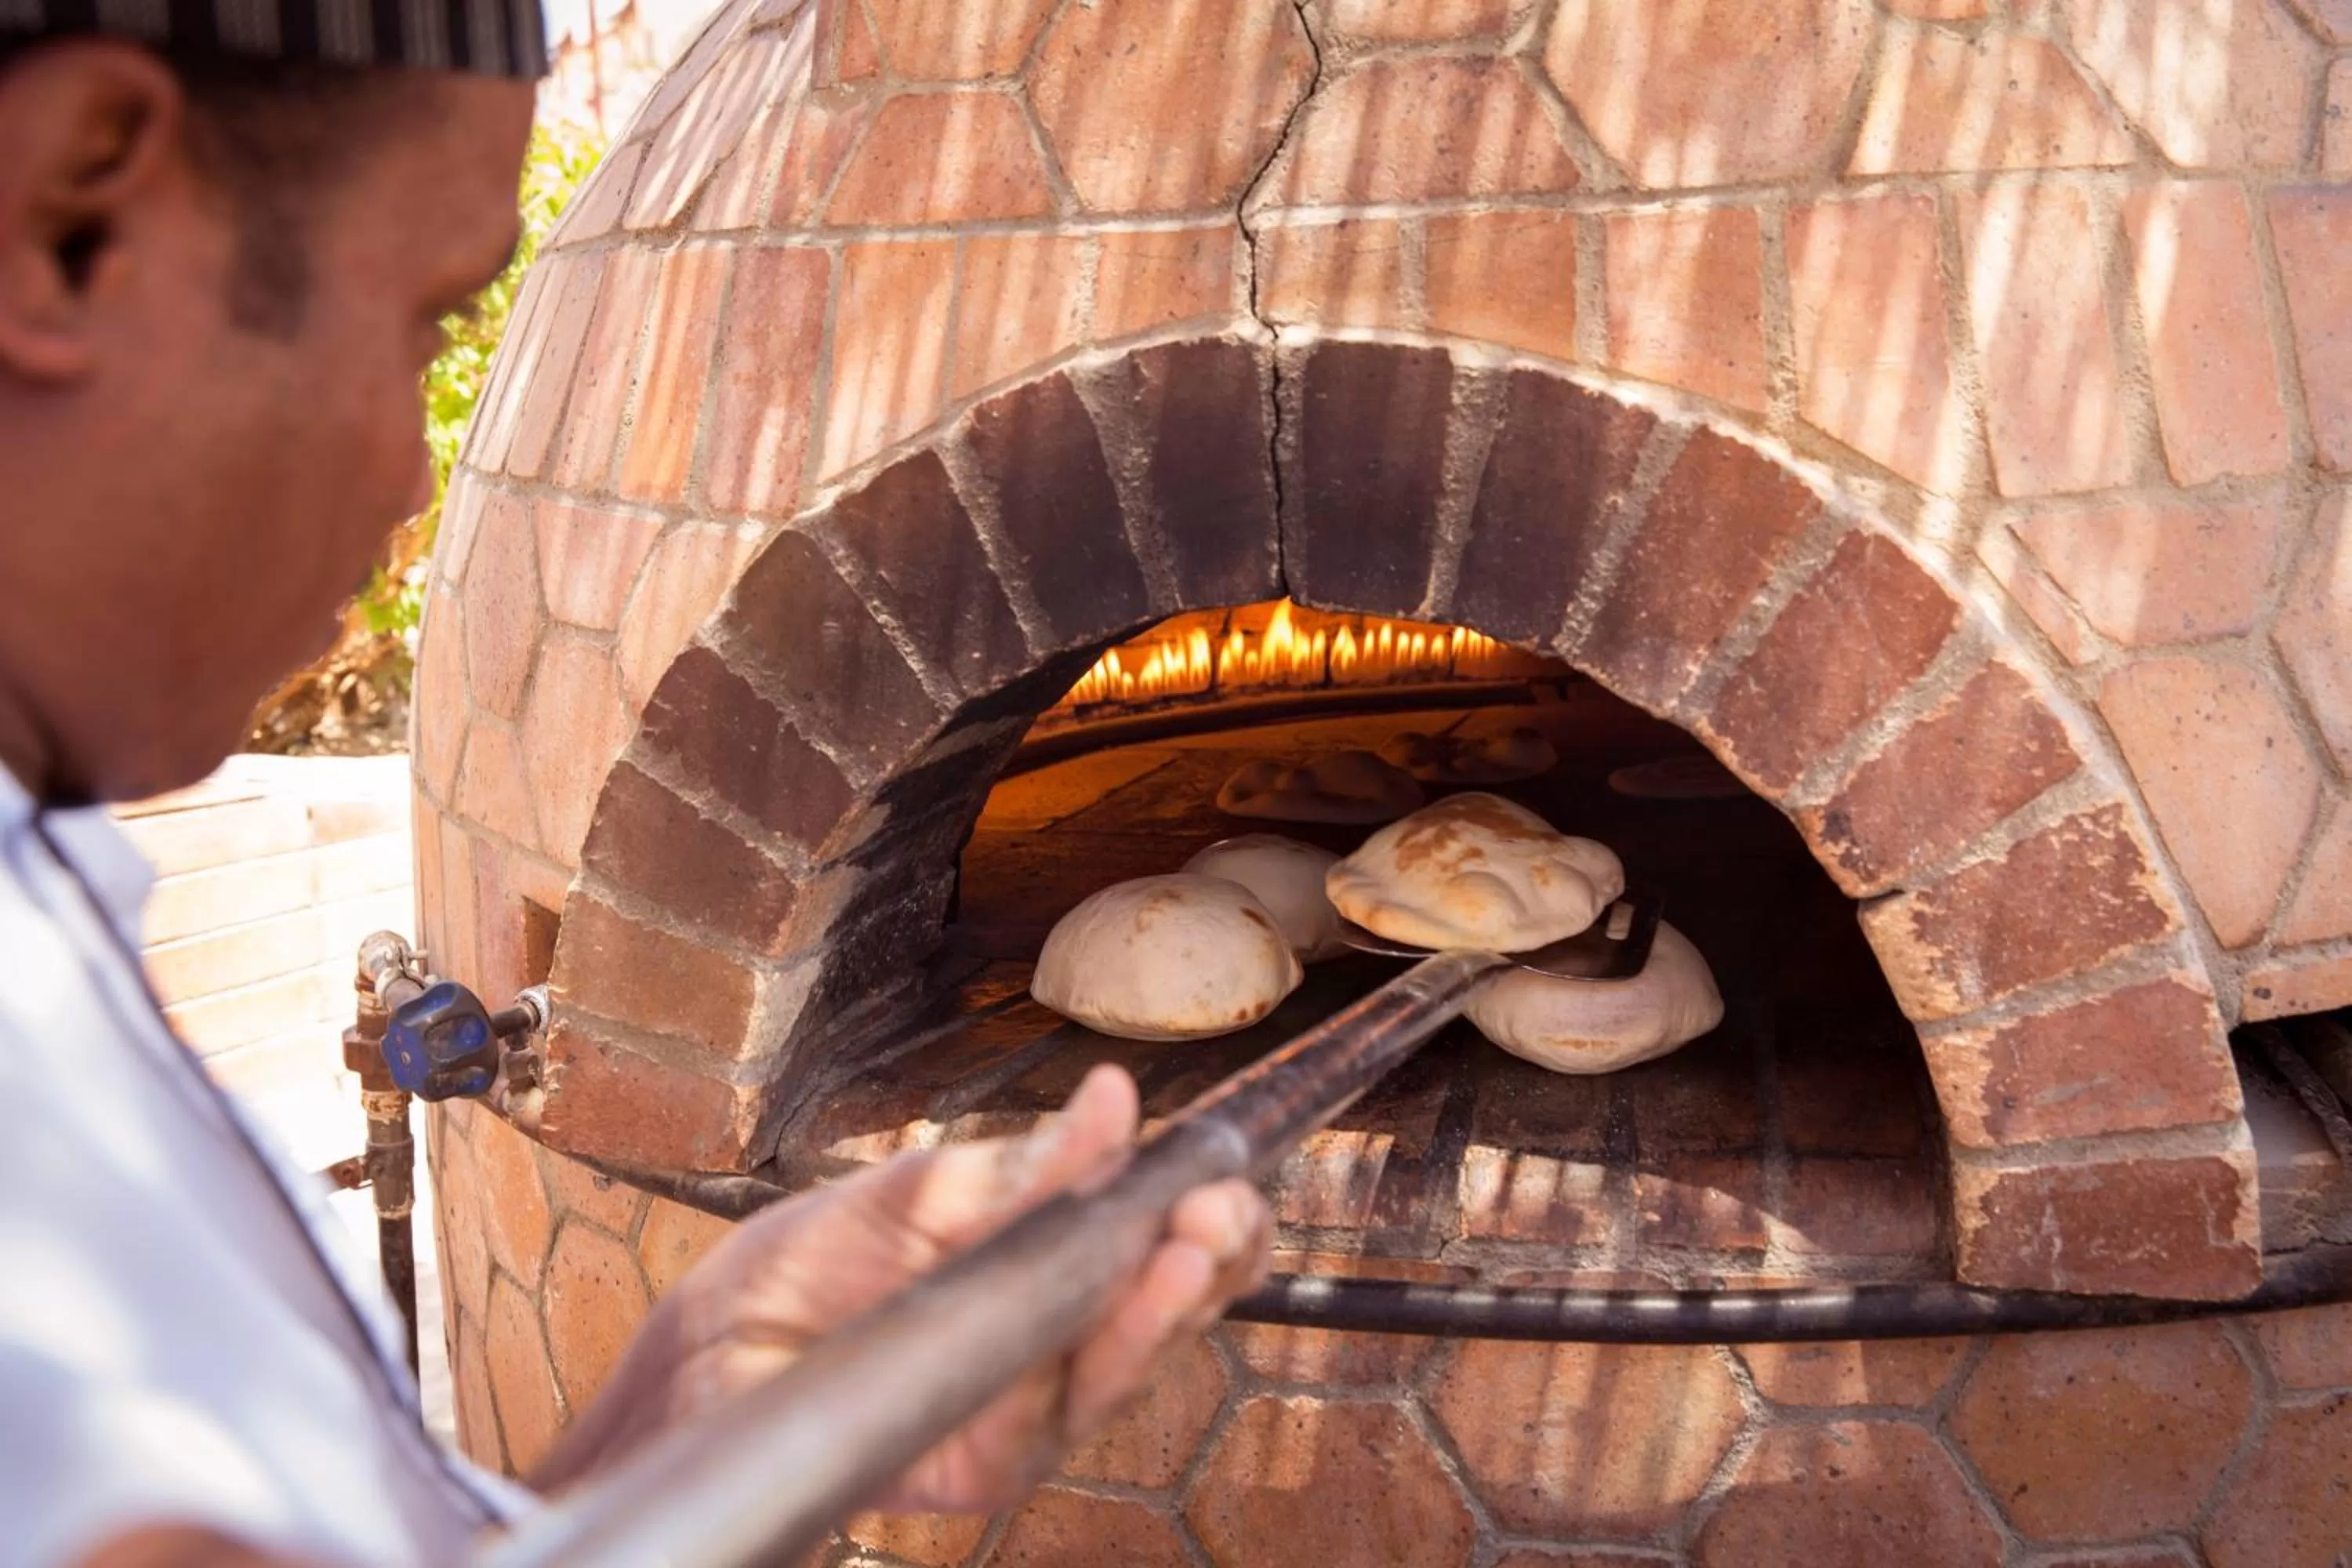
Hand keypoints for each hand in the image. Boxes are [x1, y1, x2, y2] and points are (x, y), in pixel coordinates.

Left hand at [535, 1065, 1272, 1512]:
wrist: (712, 1343)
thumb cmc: (816, 1258)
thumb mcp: (929, 1187)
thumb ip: (1030, 1168)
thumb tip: (1116, 1101)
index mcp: (1062, 1250)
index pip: (1169, 1237)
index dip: (1215, 1213)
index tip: (1227, 1173)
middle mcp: (1063, 1330)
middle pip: (1169, 1307)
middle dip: (1206, 1259)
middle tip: (1218, 1212)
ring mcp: (1031, 1403)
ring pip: (1122, 1369)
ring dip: (1159, 1313)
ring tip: (1186, 1253)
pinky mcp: (984, 1462)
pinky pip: (1041, 1424)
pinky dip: (1061, 1373)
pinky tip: (1086, 1324)